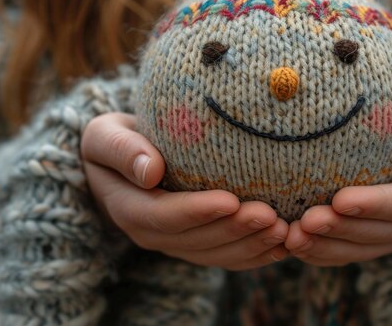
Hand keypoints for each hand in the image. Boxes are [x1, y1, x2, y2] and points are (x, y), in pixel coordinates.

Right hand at [80, 112, 288, 270]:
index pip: (163, 216)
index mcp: (129, 208)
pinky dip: (258, 254)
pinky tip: (285, 244)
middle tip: (271, 216)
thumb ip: (122, 149)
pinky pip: (228, 257)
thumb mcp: (106, 135)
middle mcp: (153, 233)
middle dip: (235, 231)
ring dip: (251, 246)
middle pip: (196, 240)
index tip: (231, 199)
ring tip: (284, 230)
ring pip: (217, 255)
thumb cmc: (120, 140)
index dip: (197, 211)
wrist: (127, 159)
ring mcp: (177, 243)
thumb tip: (149, 171)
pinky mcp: (199, 244)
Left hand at [284, 105, 391, 265]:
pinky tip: (295, 247)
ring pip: (362, 249)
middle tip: (303, 223)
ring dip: (326, 248)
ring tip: (292, 239)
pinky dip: (324, 254)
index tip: (339, 200)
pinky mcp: (379, 238)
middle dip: (340, 231)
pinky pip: (353, 252)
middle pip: (377, 233)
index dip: (372, 205)